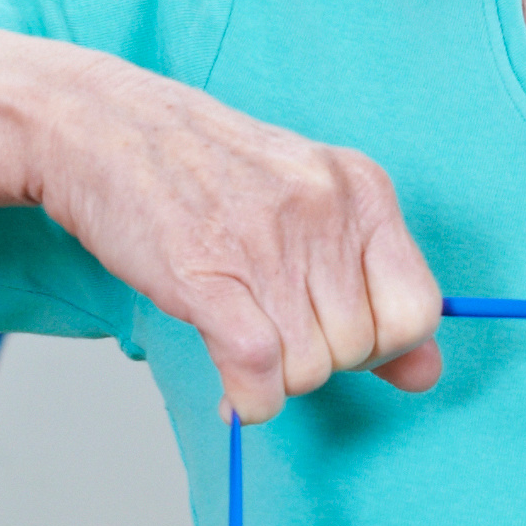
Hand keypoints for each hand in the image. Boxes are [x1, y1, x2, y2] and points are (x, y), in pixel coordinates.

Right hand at [17, 48, 440, 421]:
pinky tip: (234, 385)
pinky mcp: (207, 276)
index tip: (335, 334)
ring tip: (241, 335)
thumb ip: (374, 287)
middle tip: (270, 328)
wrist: (100, 126)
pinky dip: (249, 399)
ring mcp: (267, 241)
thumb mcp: (307, 206)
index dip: (382, 344)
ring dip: (274, 378)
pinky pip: (261, 376)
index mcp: (361, 188)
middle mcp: (324, 210)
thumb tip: (426, 374)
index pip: (418, 309)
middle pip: (360, 349)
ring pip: (310, 371)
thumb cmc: (200, 170)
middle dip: (317, 361)